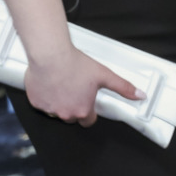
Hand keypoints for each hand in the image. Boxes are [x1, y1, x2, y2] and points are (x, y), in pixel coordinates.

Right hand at [24, 47, 143, 126]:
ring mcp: (50, 109)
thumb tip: (139, 95)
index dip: (89, 111)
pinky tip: (50, 84)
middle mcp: (66, 114)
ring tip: (62, 85)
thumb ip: (123, 88)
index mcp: (83, 111)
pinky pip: (42, 104)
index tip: (87, 101)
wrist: (50, 55)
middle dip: (74, 106)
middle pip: (72, 116)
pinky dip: (45, 97)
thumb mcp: (104, 75)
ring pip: (56, 111)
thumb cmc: (75, 64)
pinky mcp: (36, 103)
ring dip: (59, 102)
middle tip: (74, 89)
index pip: (88, 121)